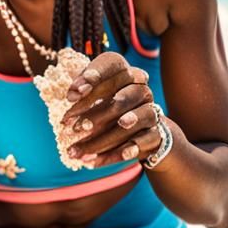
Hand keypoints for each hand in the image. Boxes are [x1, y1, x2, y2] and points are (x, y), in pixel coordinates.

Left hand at [60, 52, 162, 167]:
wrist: (143, 132)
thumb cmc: (108, 108)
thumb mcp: (93, 96)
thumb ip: (82, 91)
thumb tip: (73, 93)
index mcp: (125, 73)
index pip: (113, 65)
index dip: (93, 77)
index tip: (71, 95)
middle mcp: (141, 89)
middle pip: (121, 99)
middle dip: (94, 115)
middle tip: (73, 129)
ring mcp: (151, 111)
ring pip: (130, 124)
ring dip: (103, 139)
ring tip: (81, 151)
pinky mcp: (156, 134)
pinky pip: (138, 144)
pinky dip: (116, 154)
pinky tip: (96, 162)